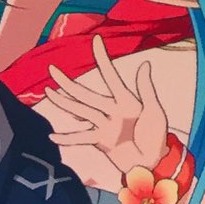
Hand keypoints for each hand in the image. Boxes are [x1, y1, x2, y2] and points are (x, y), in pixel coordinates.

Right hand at [42, 41, 172, 174]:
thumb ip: (146, 89)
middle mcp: (111, 109)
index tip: (96, 40)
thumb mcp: (154, 111)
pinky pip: (81, 138)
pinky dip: (67, 138)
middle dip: (68, 83)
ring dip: (63, 102)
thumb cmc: (156, 135)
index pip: (110, 76)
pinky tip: (52, 136)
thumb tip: (145, 63)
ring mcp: (104, 125)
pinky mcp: (101, 141)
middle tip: (52, 69)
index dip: (102, 59)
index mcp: (125, 100)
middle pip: (86, 94)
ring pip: (80, 111)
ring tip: (48, 92)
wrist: (153, 162)